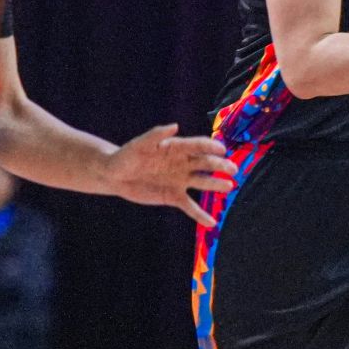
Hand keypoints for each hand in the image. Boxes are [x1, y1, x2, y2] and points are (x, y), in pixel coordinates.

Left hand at [104, 123, 238, 226]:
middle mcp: (183, 164)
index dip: (210, 146)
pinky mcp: (173, 197)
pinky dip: (200, 215)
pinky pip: (190, 206)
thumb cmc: (127, 156)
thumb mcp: (139, 145)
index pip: (197, 146)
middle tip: (233, 169)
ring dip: (216, 184)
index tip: (222, 149)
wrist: (116, 176)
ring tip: (229, 186)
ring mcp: (180, 181)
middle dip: (220, 165)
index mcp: (176, 148)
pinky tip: (211, 222)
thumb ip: (156, 135)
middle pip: (205, 163)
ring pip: (202, 182)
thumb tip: (175, 125)